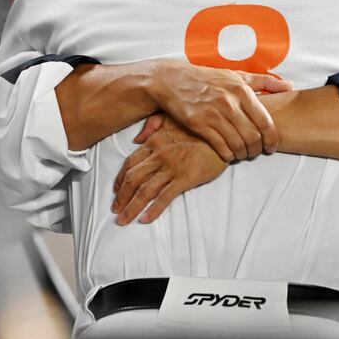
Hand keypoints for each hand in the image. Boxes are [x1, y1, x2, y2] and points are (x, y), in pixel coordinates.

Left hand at [113, 115, 227, 224]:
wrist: (223, 134)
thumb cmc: (200, 127)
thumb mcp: (173, 118)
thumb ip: (153, 125)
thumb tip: (138, 138)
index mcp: (155, 142)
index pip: (130, 163)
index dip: (120, 179)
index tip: (116, 190)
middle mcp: (159, 156)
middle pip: (133, 179)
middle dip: (121, 197)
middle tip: (116, 210)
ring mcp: (171, 168)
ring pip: (145, 191)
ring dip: (131, 207)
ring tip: (124, 219)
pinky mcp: (185, 178)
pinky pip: (165, 197)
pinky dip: (154, 209)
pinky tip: (146, 219)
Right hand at [150, 61, 291, 161]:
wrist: (172, 80)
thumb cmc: (208, 78)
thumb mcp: (237, 75)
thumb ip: (265, 81)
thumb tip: (290, 86)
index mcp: (242, 90)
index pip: (265, 122)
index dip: (272, 139)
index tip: (272, 146)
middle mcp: (229, 102)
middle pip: (253, 136)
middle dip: (258, 149)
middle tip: (256, 152)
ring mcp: (213, 114)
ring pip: (238, 144)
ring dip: (243, 154)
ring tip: (243, 155)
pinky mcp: (198, 124)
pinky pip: (220, 147)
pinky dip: (228, 155)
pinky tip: (229, 155)